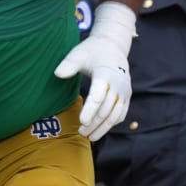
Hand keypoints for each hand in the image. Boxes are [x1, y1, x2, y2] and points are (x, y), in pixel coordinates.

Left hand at [54, 3, 134, 140]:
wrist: (114, 47)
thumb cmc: (92, 51)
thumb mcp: (79, 53)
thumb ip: (69, 64)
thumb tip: (58, 74)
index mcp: (106, 74)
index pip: (98, 96)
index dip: (90, 110)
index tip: (82, 121)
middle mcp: (118, 84)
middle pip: (106, 109)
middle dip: (94, 123)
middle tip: (81, 132)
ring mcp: (125, 91)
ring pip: (115, 114)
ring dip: (103, 127)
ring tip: (90, 137)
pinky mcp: (127, 96)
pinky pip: (121, 113)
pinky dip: (112, 123)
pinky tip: (102, 130)